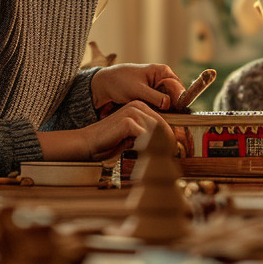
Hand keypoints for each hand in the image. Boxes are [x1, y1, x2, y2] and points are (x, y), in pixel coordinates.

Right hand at [44, 101, 183, 161]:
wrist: (87, 144)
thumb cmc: (109, 143)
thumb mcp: (132, 137)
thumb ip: (146, 135)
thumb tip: (166, 143)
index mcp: (139, 107)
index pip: (162, 121)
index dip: (169, 136)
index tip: (175, 149)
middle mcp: (138, 106)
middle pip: (162, 125)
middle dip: (168, 141)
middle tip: (174, 154)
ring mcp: (133, 112)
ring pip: (156, 130)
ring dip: (160, 145)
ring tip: (164, 157)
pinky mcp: (128, 121)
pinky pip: (146, 136)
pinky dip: (148, 146)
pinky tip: (149, 155)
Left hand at [91, 62, 184, 111]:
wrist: (105, 84)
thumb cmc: (120, 82)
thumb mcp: (138, 90)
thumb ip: (154, 97)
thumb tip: (169, 104)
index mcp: (163, 72)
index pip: (178, 87)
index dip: (179, 100)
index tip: (176, 112)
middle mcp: (163, 79)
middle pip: (175, 97)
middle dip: (171, 108)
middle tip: (165, 118)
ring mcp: (158, 89)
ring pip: (168, 104)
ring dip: (163, 112)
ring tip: (156, 118)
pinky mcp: (152, 97)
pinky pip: (160, 107)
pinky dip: (157, 112)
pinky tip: (151, 117)